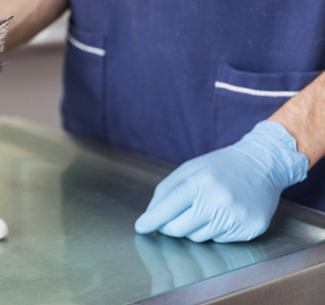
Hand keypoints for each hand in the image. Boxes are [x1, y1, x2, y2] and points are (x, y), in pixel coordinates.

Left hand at [135, 121, 307, 242]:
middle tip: (171, 218)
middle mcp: (218, 201)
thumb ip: (166, 192)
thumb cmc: (220, 166)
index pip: (167, 209)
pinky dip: (215, 230)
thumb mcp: (188, 169)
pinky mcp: (250, 229)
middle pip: (178, 229)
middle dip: (169, 226)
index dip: (151, 220)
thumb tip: (150, 217)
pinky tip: (223, 213)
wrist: (264, 164)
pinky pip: (218, 241)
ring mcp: (235, 217)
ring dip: (194, 228)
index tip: (140, 227)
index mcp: (200, 183)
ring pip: (197, 238)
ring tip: (205, 208)